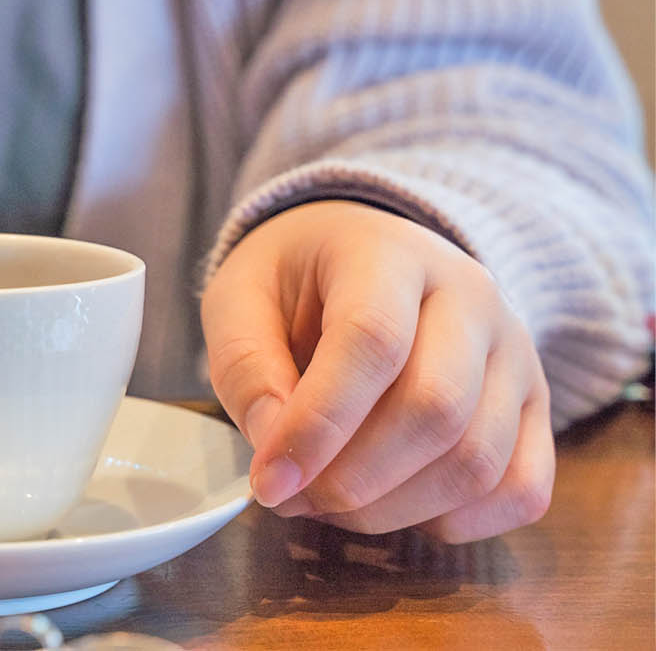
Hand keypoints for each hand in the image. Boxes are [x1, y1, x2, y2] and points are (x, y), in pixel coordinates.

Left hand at [201, 200, 553, 542]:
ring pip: (478, 459)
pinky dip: (460, 522)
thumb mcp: (238, 300)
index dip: (319, 425)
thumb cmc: (294, 281)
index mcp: (388, 253)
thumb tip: (278, 460)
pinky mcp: (536, 403)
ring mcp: (516, 350)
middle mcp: (471, 295)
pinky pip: (523, 485)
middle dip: (352, 479)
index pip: (373, 341)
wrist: (362, 253)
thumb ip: (247, 372)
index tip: (269, 482)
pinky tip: (396, 509)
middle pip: (435, 408)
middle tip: (290, 498)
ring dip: (394, 508)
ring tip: (327, 503)